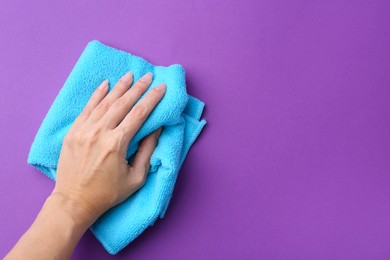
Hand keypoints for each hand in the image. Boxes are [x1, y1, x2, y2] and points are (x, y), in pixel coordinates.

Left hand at [52, 71, 165, 222]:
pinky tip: (105, 84)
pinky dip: (96, 94)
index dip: (152, 99)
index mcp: (116, 144)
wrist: (74, 201)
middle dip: (138, 88)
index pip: (138, 114)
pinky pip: (86, 108)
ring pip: (104, 102)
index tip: (161, 87)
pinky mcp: (73, 132)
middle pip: (122, 104)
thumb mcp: (135, 178)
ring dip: (119, 87)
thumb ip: (147, 151)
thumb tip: (156, 129)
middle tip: (148, 76)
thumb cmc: (108, 193)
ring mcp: (83, 131)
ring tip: (129, 75)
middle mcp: (99, 133)